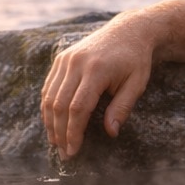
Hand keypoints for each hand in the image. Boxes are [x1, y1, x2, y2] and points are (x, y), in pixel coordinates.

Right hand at [40, 18, 153, 157]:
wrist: (128, 31)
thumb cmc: (136, 60)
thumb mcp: (136, 84)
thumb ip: (122, 108)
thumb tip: (111, 133)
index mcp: (96, 70)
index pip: (78, 108)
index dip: (73, 132)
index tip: (74, 151)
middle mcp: (76, 63)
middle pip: (59, 105)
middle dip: (60, 132)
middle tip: (64, 153)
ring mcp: (66, 60)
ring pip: (49, 97)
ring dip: (50, 123)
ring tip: (56, 143)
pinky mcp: (61, 59)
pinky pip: (49, 87)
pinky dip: (48, 107)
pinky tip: (53, 123)